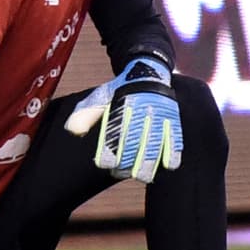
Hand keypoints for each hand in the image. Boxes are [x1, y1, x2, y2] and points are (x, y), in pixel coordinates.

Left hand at [63, 55, 181, 183]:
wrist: (147, 73)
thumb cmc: (119, 91)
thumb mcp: (100, 97)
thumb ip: (86, 114)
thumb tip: (73, 130)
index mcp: (122, 105)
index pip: (114, 133)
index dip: (109, 151)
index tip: (104, 163)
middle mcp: (142, 110)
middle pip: (135, 142)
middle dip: (128, 161)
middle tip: (119, 171)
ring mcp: (160, 115)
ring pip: (156, 143)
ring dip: (149, 163)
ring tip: (140, 175)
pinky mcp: (173, 120)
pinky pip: (176, 139)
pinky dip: (172, 153)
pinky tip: (167, 166)